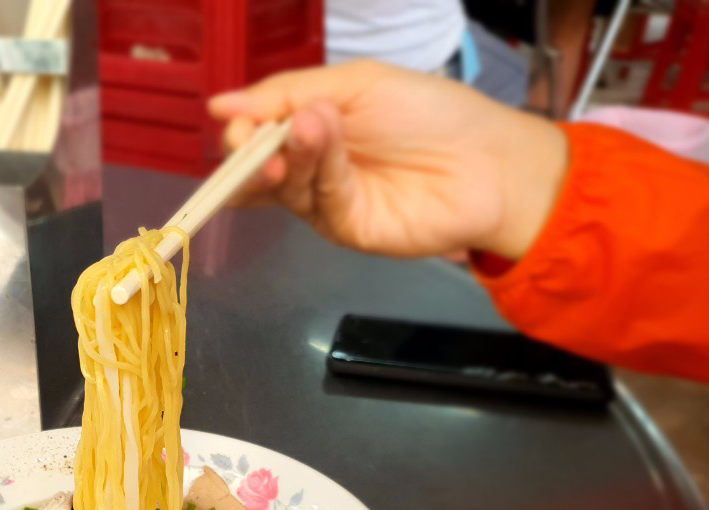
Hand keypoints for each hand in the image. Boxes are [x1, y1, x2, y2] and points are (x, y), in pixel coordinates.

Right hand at [208, 61, 568, 260]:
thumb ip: (288, 92)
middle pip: (256, 167)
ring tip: (305, 129)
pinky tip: (321, 142)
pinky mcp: (344, 227)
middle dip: (247, 152)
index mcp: (311, 127)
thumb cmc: (430, 113)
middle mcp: (311, 167)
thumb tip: (219, 106)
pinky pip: (317, 200)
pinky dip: (316, 171)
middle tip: (249, 139)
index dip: (240, 128)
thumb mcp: (357, 83)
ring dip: (284, 156)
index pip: (256, 132)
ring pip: (282, 185)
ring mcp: (325, 201)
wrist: (489, 161)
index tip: (233, 121)